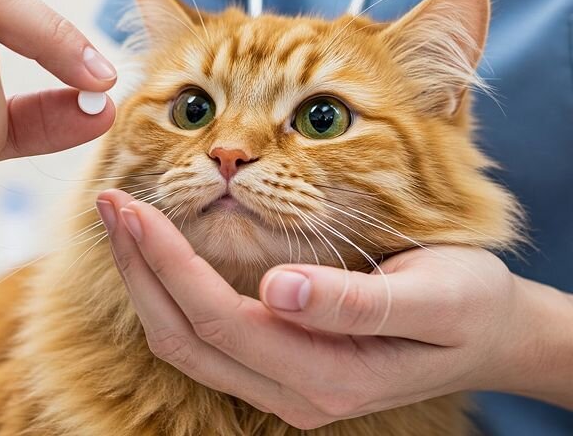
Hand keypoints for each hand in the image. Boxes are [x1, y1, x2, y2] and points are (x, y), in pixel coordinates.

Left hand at [96, 190, 572, 428]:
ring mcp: (279, 386)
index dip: (166, 264)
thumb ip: (355, 304)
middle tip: (110, 203)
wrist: (488, 335)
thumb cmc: (467, 305)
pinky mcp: (277, 369)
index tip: (132, 207)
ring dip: (145, 280)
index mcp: (324, 374)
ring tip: (122, 221)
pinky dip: (169, 292)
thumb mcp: (434, 297)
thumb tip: (279, 291)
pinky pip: (202, 339)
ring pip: (183, 342)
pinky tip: (160, 251)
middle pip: (183, 336)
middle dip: (139, 267)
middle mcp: (290, 392)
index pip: (216, 319)